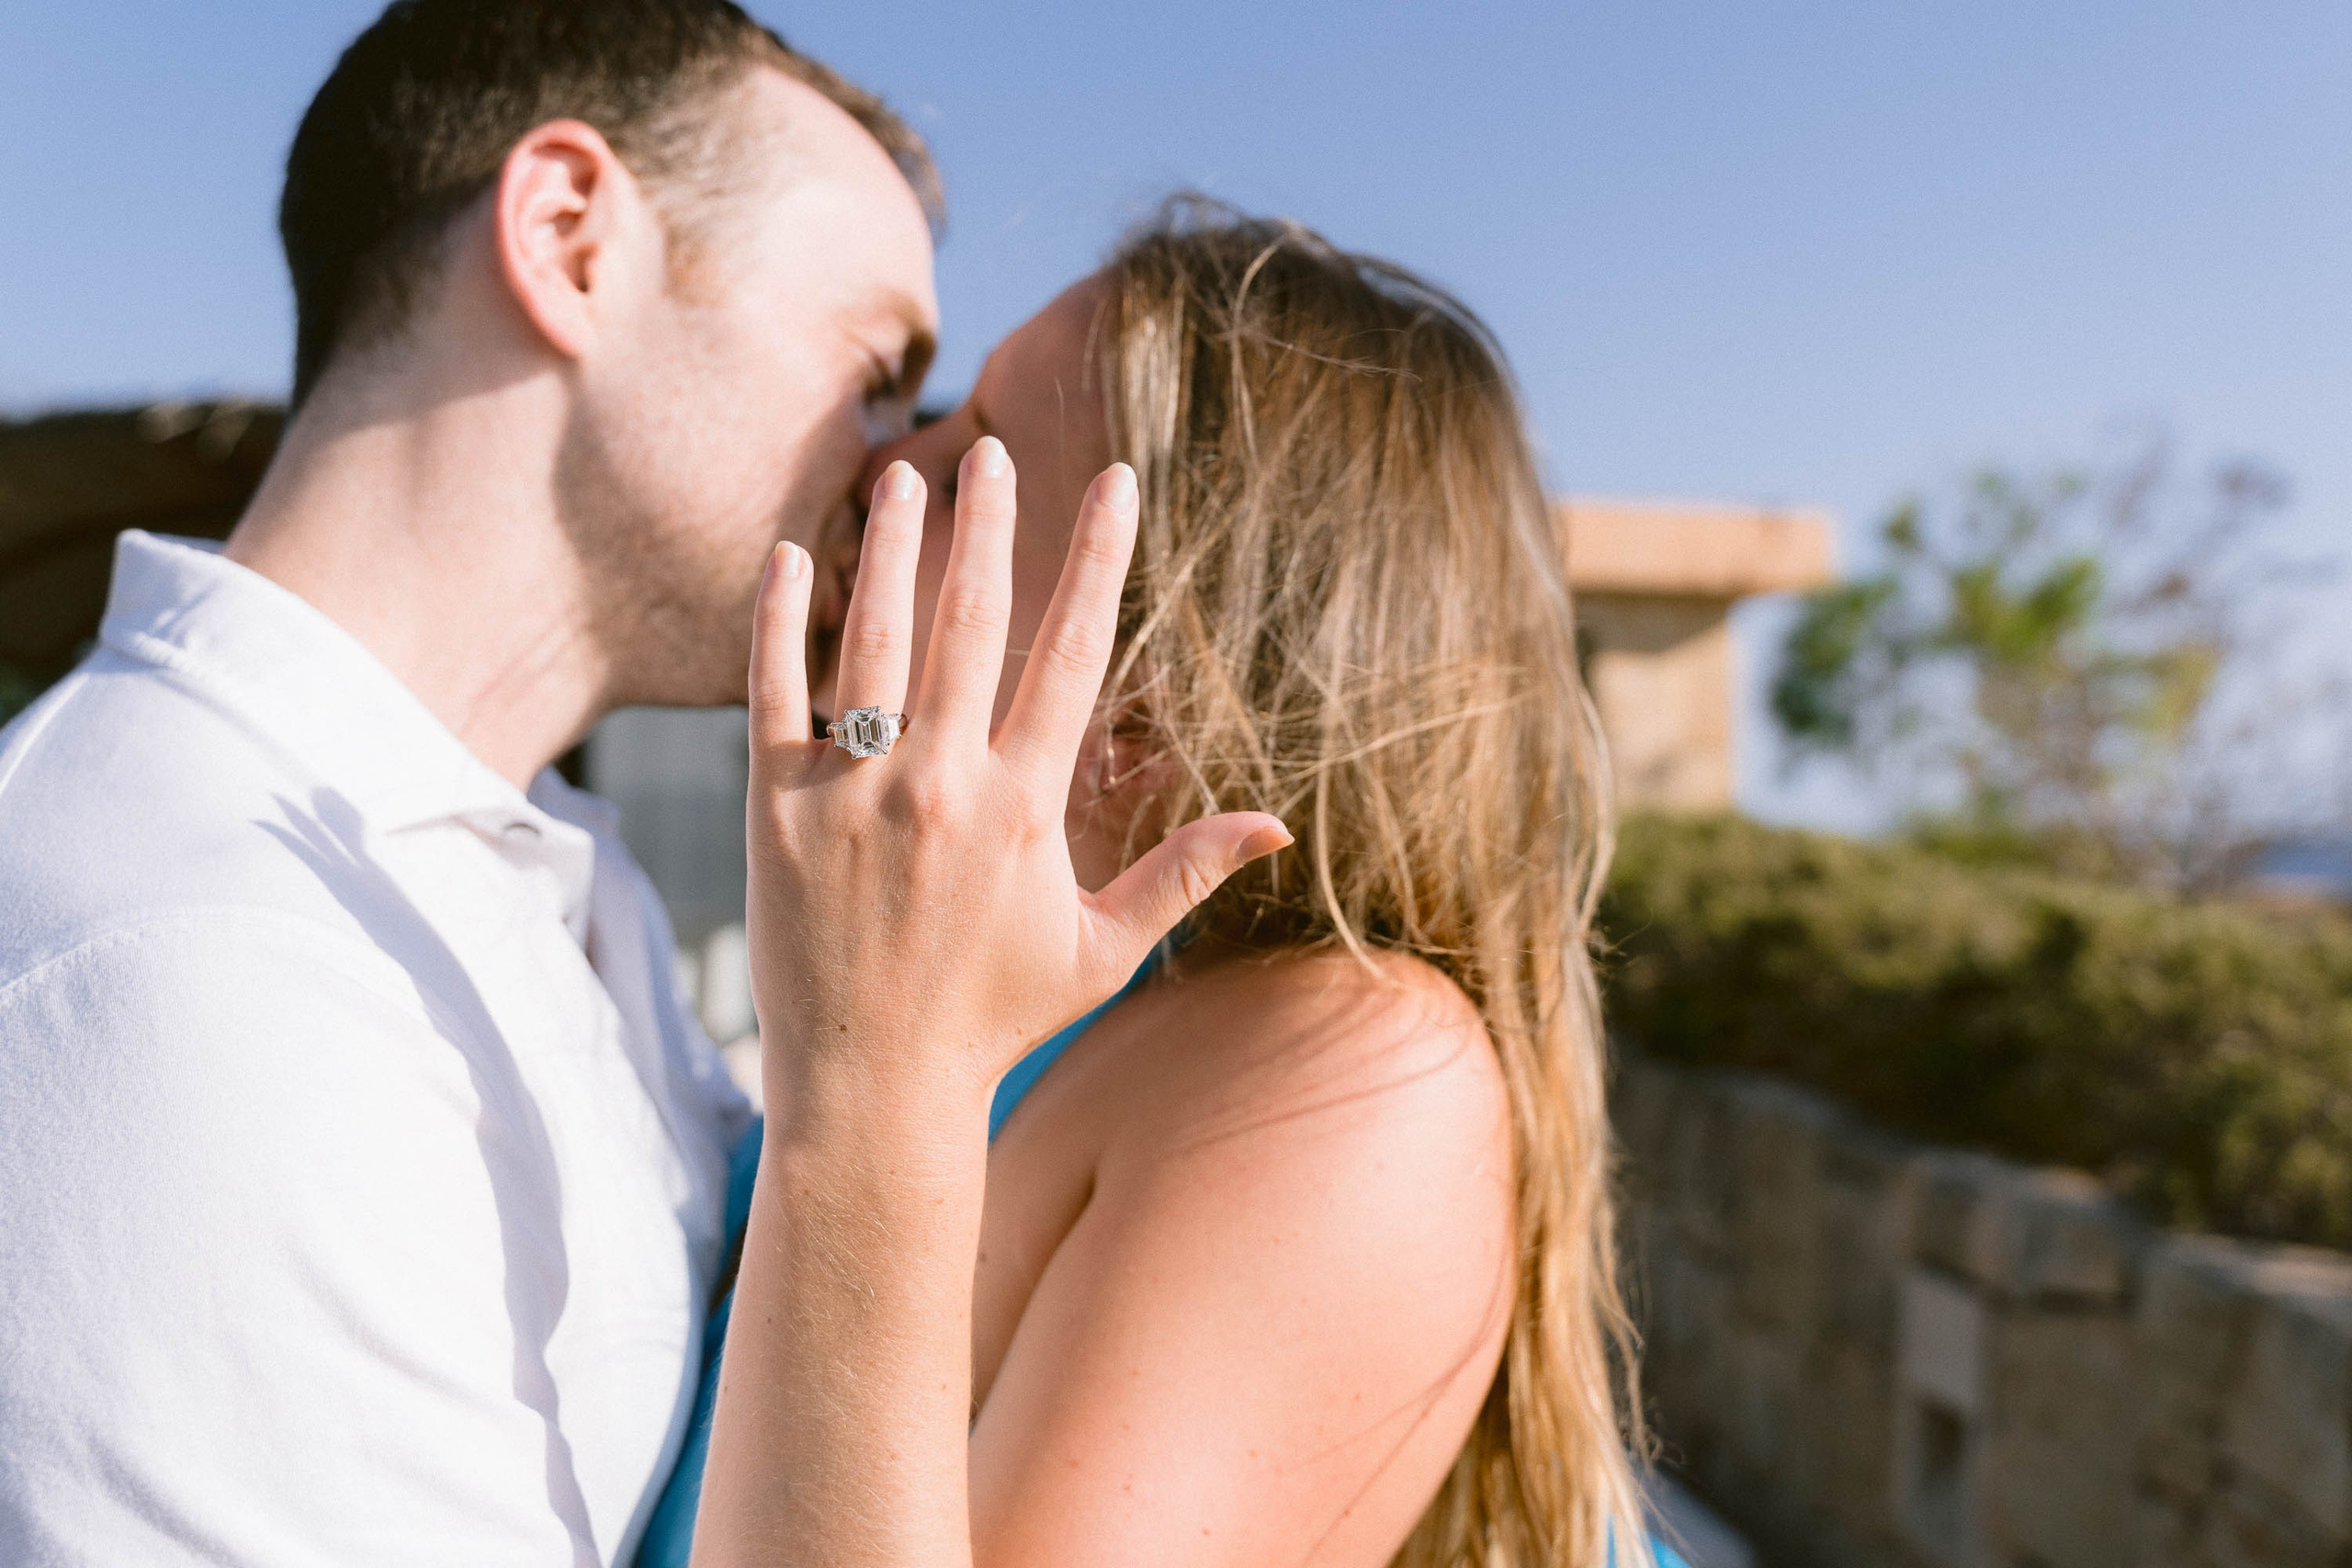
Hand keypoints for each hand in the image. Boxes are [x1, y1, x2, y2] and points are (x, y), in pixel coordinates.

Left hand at [742, 436, 1288, 1127]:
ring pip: (872, 641)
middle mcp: (941, 786)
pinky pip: (773, 693)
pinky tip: (789, 553)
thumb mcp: (1104, 951)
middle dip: (988, 527)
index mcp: (1026, 809)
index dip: (1097, 559)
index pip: (1071, 653)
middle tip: (994, 451)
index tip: (1113, 482)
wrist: (873, 1090)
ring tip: (901, 473)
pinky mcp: (776, 809)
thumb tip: (1278, 826)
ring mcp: (852, 794)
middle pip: (971, 624)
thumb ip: (1185, 874)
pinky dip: (780, 621)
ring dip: (890, 548)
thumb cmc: (995, 1020)